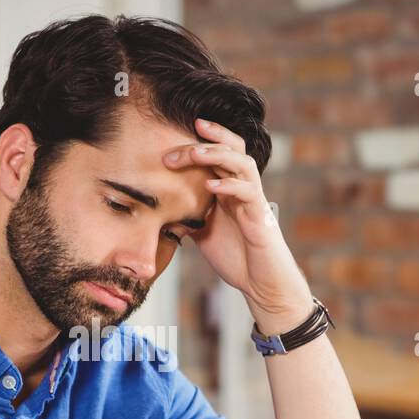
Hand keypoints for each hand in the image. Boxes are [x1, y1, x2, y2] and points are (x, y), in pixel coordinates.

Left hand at [164, 118, 312, 333]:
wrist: (260, 283)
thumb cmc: (235, 257)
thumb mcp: (202, 232)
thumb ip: (186, 215)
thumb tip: (158, 208)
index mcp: (229, 189)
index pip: (218, 152)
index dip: (200, 139)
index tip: (172, 135)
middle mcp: (242, 188)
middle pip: (231, 149)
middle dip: (204, 142)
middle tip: (175, 148)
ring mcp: (253, 200)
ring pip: (242, 164)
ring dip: (218, 155)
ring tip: (195, 155)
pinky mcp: (260, 217)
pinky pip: (249, 192)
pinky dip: (230, 186)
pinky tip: (211, 187)